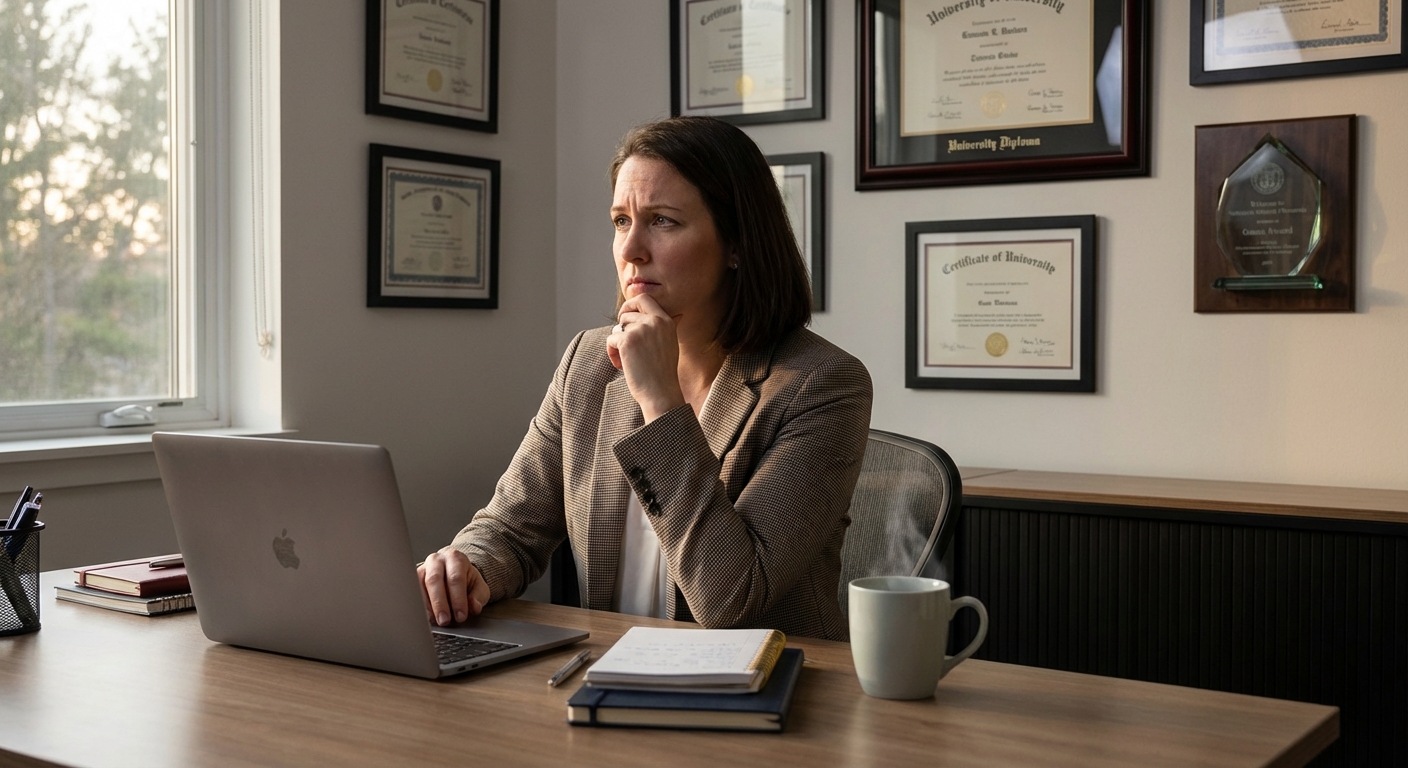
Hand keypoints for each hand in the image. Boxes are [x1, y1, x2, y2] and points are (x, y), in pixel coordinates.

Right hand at [418, 547, 489, 625]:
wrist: (454, 572)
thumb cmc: (466, 580)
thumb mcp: (479, 587)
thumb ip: (478, 597)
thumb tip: (473, 607)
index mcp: (455, 558)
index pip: (455, 578)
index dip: (458, 599)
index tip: (461, 616)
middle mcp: (436, 560)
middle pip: (434, 580)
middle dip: (439, 603)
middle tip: (445, 621)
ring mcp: (422, 569)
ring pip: (419, 586)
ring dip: (427, 606)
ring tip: (435, 621)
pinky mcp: (412, 579)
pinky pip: (412, 592)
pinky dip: (418, 606)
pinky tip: (425, 616)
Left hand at [607, 295, 685, 421]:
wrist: (660, 393)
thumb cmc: (664, 373)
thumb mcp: (672, 344)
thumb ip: (670, 327)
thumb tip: (679, 315)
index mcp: (666, 321)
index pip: (644, 299)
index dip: (630, 305)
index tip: (625, 317)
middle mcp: (655, 321)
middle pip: (627, 313)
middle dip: (620, 327)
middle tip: (621, 343)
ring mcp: (641, 330)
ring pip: (618, 328)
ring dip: (617, 344)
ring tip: (624, 360)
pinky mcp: (627, 341)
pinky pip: (611, 340)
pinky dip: (612, 353)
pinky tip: (621, 365)